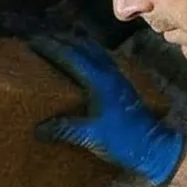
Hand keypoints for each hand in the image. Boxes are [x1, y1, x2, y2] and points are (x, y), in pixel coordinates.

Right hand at [29, 35, 185, 184]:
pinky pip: (101, 59)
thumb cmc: (123, 140)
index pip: (70, 56)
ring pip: (94, 50)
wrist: (154, 147)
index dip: (50, 47)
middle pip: (82, 46)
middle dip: (61, 40)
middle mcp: (109, 73)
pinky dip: (87, 53)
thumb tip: (38, 129)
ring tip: (59, 43)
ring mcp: (117, 77)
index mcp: (99, 81)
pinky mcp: (122, 85)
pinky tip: (83, 60)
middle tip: (41, 39)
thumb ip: (65, 129)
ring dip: (76, 43)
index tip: (32, 42)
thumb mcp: (90, 136)